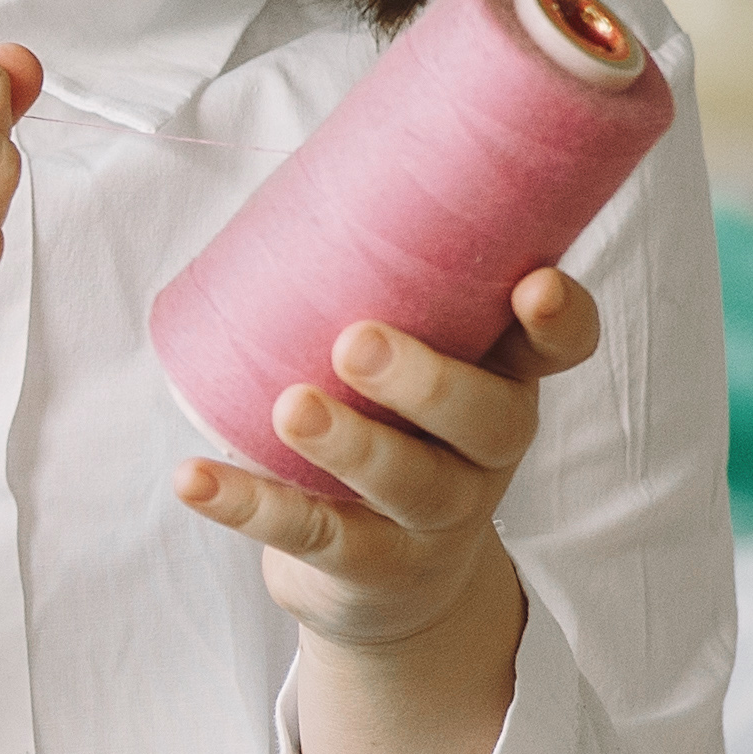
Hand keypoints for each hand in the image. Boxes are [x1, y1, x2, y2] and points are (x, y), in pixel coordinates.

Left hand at [174, 266, 603, 657]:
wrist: (393, 587)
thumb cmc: (396, 430)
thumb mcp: (415, 362)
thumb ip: (390, 284)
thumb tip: (314, 167)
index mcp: (503, 381)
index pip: (559, 349)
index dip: (560, 319)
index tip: (534, 282)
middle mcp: (485, 452)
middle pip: (487, 419)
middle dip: (428, 380)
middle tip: (356, 343)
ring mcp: (433, 518)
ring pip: (409, 482)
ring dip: (349, 444)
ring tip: (291, 407)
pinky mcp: (368, 566)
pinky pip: (311, 536)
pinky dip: (247, 505)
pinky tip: (192, 478)